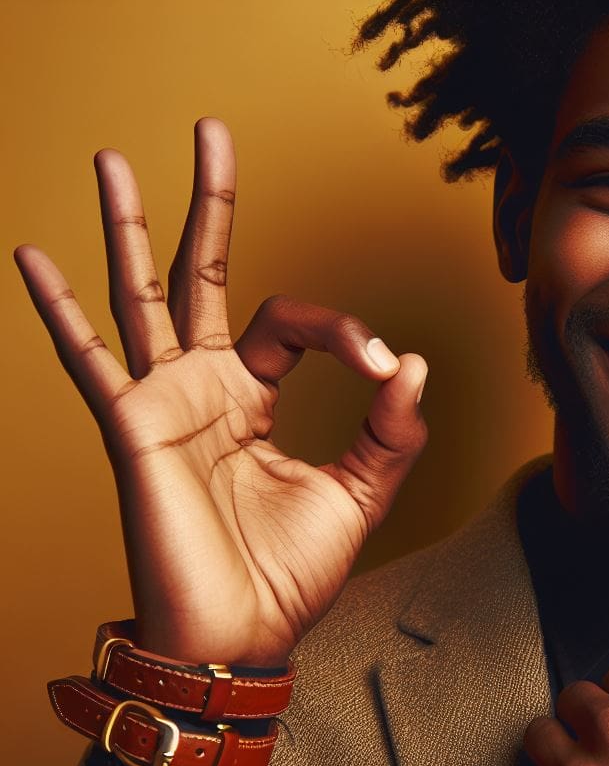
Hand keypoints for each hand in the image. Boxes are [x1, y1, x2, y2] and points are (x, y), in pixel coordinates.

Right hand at [14, 119, 427, 665]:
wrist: (243, 635)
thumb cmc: (290, 574)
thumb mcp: (360, 494)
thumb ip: (391, 432)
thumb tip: (414, 363)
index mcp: (255, 398)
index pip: (293, 324)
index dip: (344, 330)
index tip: (382, 363)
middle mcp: (205, 389)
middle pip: (203, 275)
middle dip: (209, 204)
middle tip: (212, 129)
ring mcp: (165, 402)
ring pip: (141, 295)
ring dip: (128, 226)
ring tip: (111, 157)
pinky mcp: (134, 427)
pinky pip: (90, 360)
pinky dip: (60, 310)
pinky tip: (32, 255)